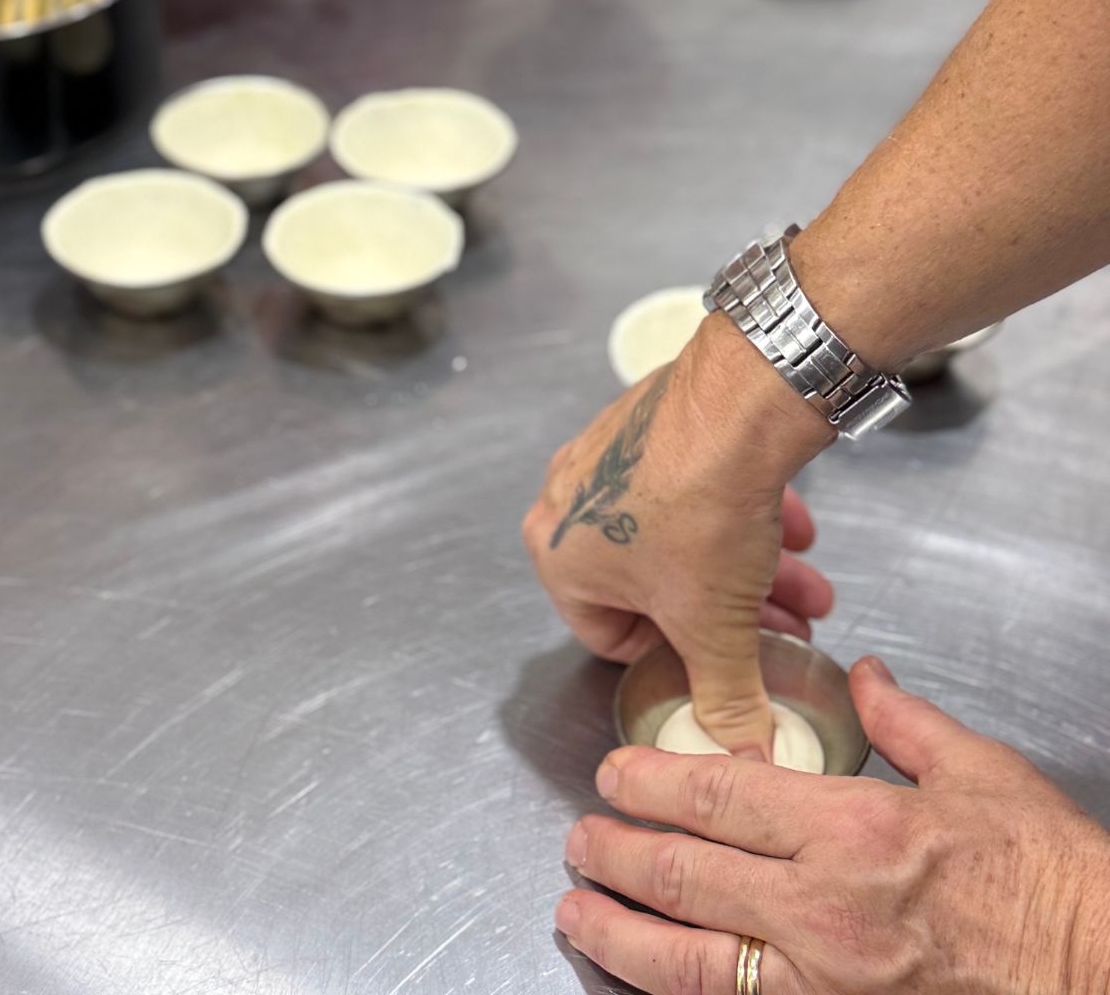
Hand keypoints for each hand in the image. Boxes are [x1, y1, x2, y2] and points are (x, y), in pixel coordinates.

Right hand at [523, 312, 833, 757]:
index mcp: (556, 556)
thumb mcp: (715, 624)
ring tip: (804, 579)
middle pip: (655, 584)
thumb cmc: (701, 509)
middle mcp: (566, 501)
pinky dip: (736, 512)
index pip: (607, 634)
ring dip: (743, 566)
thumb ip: (725, 697)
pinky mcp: (646, 420)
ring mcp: (605, 453)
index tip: (724, 660)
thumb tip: (741, 751)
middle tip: (783, 623)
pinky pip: (686, 484)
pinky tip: (791, 525)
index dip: (676, 657)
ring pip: (679, 535)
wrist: (739, 401)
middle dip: (728, 611)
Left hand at [557, 658, 1109, 994]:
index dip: (650, 782)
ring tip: (578, 910)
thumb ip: (905, 719)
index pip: (718, 796)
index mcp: (853, 827)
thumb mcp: (983, 772)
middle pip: (685, 875)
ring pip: (690, 960)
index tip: (612, 772)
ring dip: (621, 933)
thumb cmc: (1051, 880)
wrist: (1106, 976)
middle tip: (579, 836)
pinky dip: (679, 994)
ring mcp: (824, 982)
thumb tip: (864, 673)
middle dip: (615, 852)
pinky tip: (648, 978)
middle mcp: (823, 906)